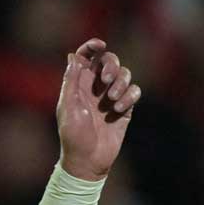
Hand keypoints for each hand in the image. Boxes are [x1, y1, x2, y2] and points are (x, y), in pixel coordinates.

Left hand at [57, 39, 141, 180]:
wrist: (88, 160)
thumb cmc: (73, 136)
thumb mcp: (68, 108)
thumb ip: (71, 82)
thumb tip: (72, 56)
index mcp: (78, 84)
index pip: (86, 57)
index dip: (92, 47)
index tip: (100, 44)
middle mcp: (95, 87)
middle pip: (109, 60)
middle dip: (112, 65)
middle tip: (106, 81)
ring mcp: (111, 96)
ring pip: (125, 74)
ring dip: (121, 84)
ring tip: (112, 102)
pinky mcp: (125, 108)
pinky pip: (134, 91)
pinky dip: (129, 97)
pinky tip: (119, 111)